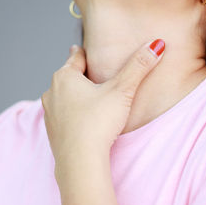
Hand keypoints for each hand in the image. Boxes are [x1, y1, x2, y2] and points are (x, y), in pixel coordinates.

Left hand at [41, 39, 164, 164]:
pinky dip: (71, 113)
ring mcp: (48, 112)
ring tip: (88, 96)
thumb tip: (157, 44)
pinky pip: (62, 114)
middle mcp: (51, 91)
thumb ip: (139, 66)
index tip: (86, 51)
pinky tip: (82, 119)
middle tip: (91, 72)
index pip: (76, 57)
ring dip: (74, 94)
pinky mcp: (51, 130)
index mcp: (64, 76)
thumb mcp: (122, 90)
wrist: (79, 160)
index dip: (84, 53)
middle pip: (68, 76)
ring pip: (62, 96)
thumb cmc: (98, 122)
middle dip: (80, 74)